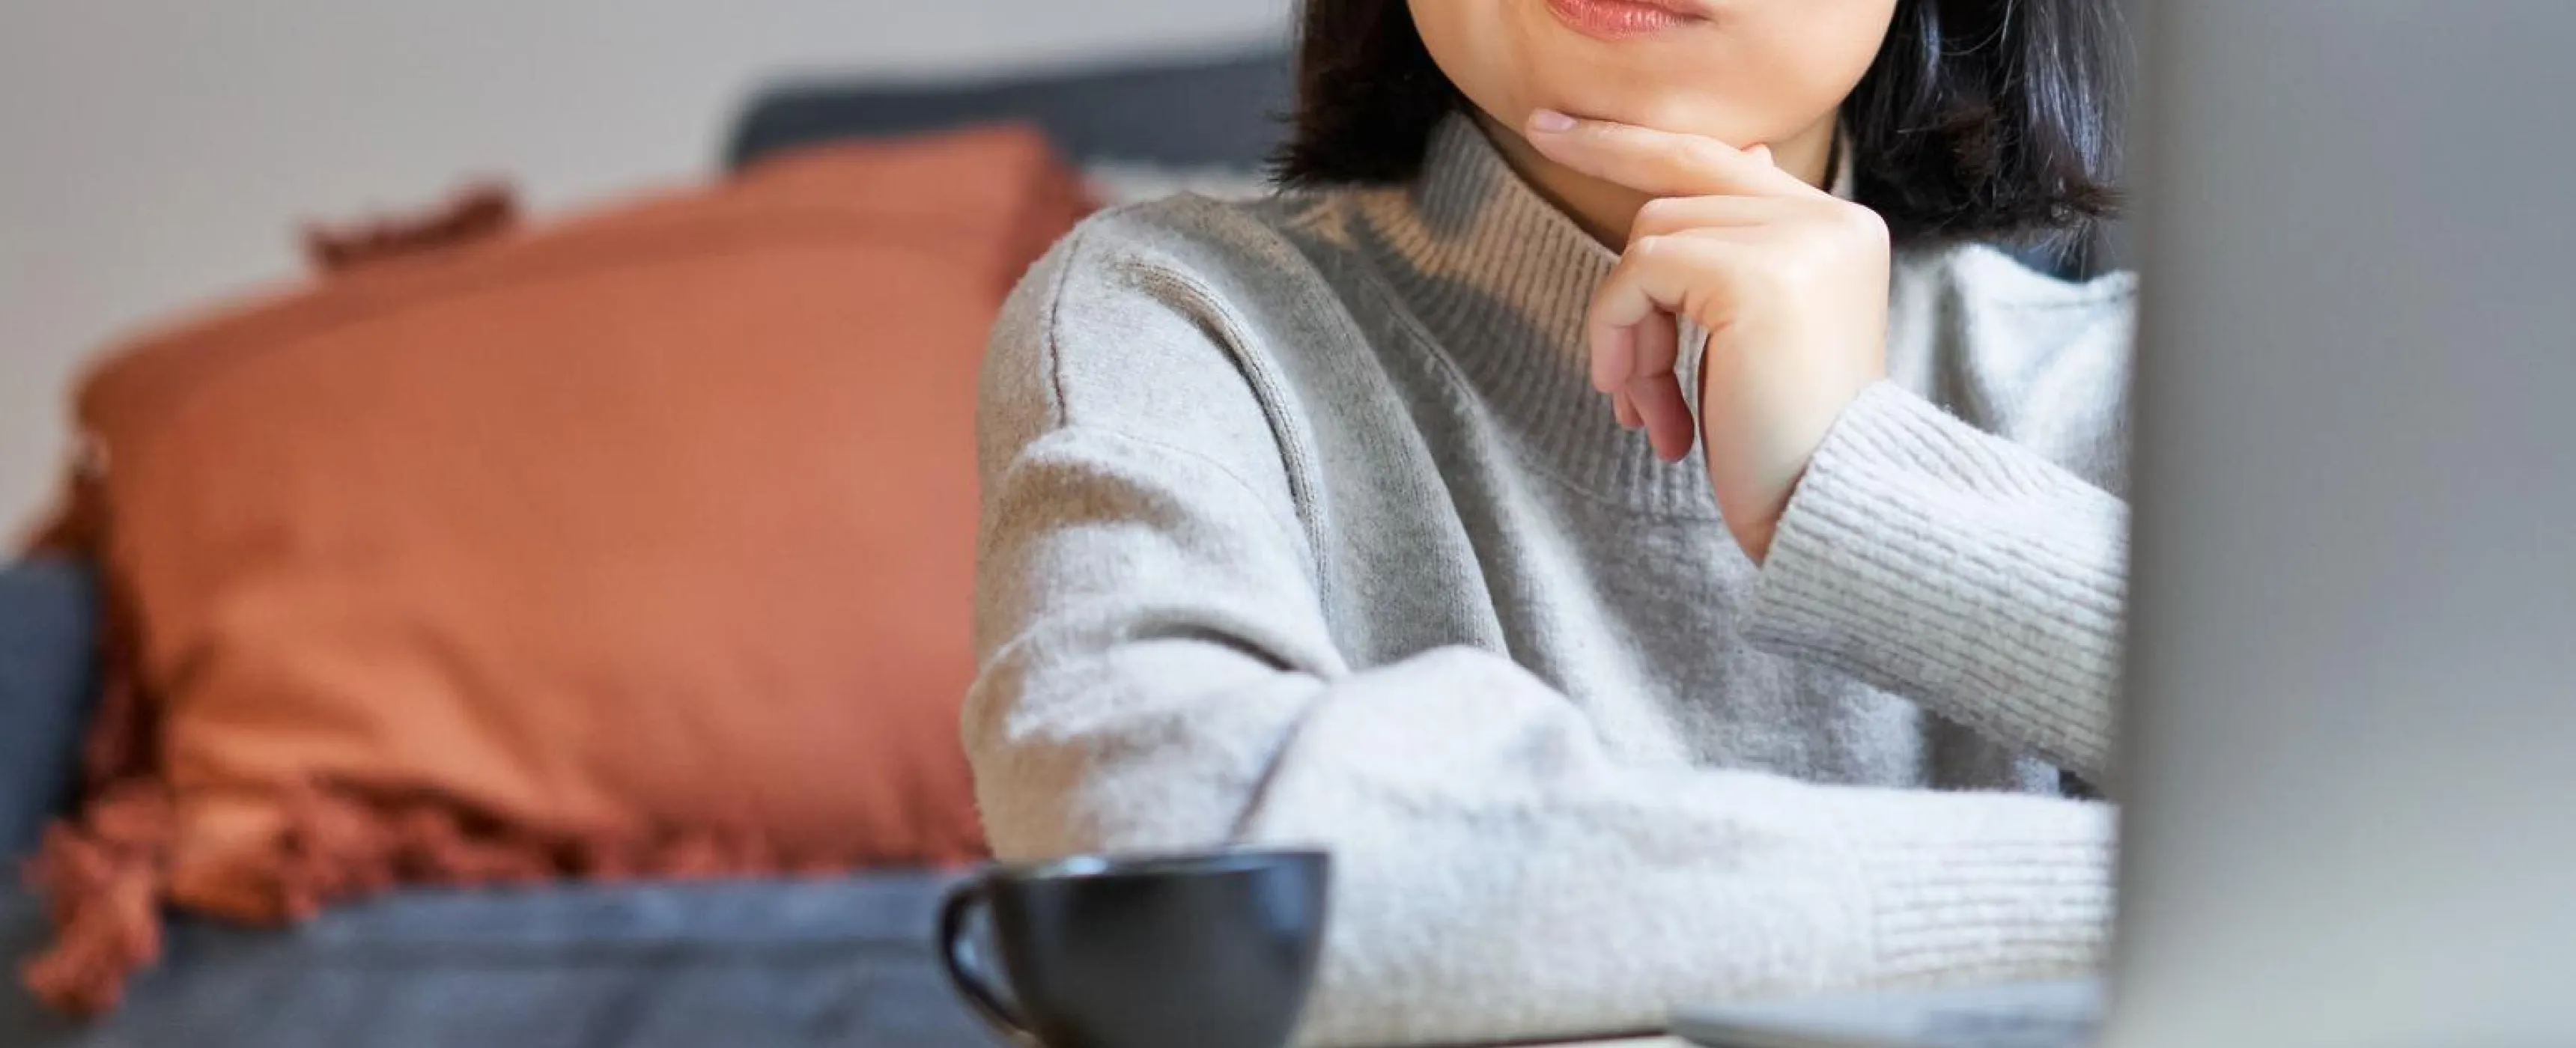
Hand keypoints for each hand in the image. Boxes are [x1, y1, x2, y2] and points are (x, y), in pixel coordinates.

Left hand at [1525, 111, 1890, 562]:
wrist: (1829, 514)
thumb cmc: (1786, 444)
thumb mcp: (1760, 337)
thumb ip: (1742, 250)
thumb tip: (1749, 156)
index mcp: (1840, 230)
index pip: (1724, 161)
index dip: (1638, 144)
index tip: (1560, 127)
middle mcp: (1830, 221)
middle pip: (1682, 175)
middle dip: (1611, 177)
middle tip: (1550, 168)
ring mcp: (1799, 241)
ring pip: (1652, 232)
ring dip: (1627, 327)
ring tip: (1644, 406)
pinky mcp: (1758, 275)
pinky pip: (1642, 270)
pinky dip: (1620, 332)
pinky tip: (1645, 409)